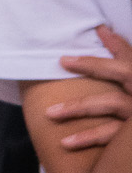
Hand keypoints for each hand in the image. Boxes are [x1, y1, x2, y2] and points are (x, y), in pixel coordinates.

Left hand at [51, 26, 131, 149]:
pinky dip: (89, 136)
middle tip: (62, 61)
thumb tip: (103, 29)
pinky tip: (66, 142)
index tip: (98, 29)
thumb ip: (123, 61)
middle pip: (126, 72)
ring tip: (49, 113)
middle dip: (94, 65)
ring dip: (79, 106)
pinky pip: (112, 135)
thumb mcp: (130, 85)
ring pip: (112, 102)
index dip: (117, 44)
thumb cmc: (130, 120)